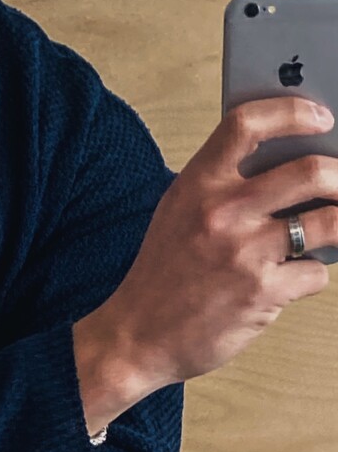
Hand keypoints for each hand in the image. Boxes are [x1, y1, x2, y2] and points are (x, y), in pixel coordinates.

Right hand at [74, 95, 336, 420]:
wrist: (134, 339)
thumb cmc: (159, 279)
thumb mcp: (177, 216)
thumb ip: (220, 188)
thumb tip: (286, 167)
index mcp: (197, 186)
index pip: (248, 124)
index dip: (294, 112)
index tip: (321, 119)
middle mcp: (222, 213)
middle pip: (309, 171)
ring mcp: (244, 253)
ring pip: (327, 222)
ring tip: (332, 230)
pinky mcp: (261, 293)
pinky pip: (314, 273)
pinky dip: (309, 277)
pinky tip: (288, 282)